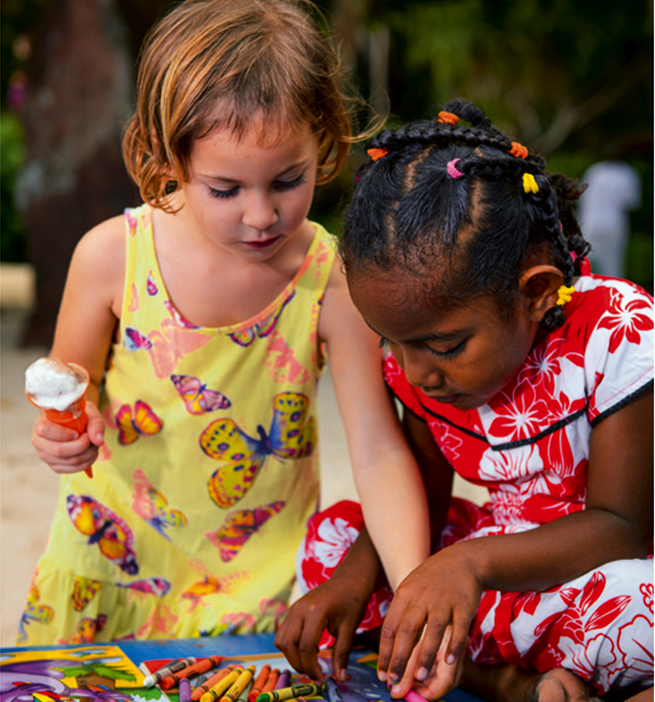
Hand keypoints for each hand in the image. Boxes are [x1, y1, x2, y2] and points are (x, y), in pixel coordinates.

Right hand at [32, 402, 104, 473]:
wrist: (76, 423)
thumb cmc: (79, 415)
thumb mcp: (89, 411)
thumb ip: (95, 423)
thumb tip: (98, 440)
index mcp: (41, 423)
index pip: (45, 430)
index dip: (64, 433)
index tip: (77, 432)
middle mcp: (39, 441)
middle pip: (59, 450)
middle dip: (82, 445)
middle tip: (89, 437)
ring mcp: (46, 456)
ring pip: (69, 461)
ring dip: (88, 453)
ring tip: (93, 443)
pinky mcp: (55, 466)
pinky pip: (73, 469)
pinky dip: (88, 461)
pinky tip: (91, 452)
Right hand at [275, 572, 372, 682]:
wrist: (348, 579)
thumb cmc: (352, 601)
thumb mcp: (350, 629)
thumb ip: (342, 654)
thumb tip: (339, 678)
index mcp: (316, 612)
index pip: (305, 647)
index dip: (311, 667)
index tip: (322, 679)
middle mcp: (300, 609)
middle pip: (287, 644)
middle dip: (299, 664)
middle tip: (315, 673)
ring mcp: (294, 608)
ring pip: (281, 639)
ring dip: (292, 655)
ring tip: (312, 660)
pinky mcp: (293, 609)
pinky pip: (284, 632)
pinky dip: (292, 645)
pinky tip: (309, 647)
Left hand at [377, 545, 480, 691]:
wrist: (462, 560)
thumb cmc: (431, 580)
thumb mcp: (410, 590)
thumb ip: (401, 616)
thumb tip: (388, 649)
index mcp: (404, 594)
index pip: (390, 627)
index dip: (385, 652)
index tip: (382, 673)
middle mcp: (422, 597)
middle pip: (408, 630)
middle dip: (400, 658)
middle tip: (394, 682)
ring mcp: (443, 601)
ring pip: (433, 630)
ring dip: (426, 655)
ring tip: (419, 678)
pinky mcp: (463, 605)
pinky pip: (459, 628)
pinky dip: (454, 646)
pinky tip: (449, 662)